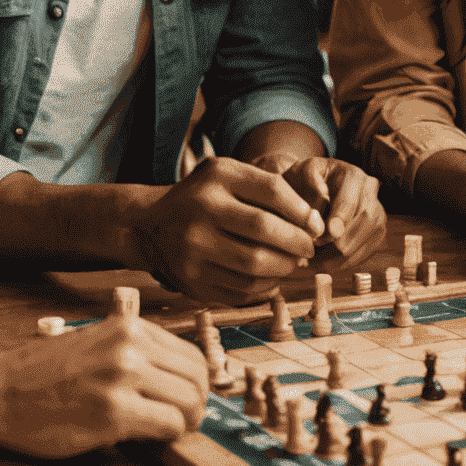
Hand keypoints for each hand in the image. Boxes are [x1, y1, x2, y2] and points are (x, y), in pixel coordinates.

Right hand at [0, 310, 208, 457]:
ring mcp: (122, 378)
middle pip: (197, 377)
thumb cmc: (43, 373)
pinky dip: (167, 437)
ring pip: (189, 402)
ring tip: (171, 433)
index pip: (191, 354)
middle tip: (188, 422)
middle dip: (199, 404)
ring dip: (187, 423)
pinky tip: (151, 441)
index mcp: (129, 327)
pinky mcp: (112, 413)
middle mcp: (130, 347)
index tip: (190, 400)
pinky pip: (167, 426)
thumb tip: (176, 376)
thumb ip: (134, 351)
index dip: (197, 383)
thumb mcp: (96, 342)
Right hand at [132, 157, 321, 306]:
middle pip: (264, 230)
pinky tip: (271, 277)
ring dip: (285, 267)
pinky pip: (241, 290)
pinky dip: (265, 286)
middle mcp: (200, 211)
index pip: (271, 190)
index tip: (315, 224)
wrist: (150, 225)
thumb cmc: (204, 197)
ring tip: (293, 262)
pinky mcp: (192, 282)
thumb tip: (313, 223)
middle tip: (308, 248)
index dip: (302, 210)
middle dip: (297, 242)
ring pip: (255, 266)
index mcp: (216, 178)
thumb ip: (269, 188)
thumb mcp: (229, 175)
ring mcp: (193, 250)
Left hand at [266, 156, 386, 270]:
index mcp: (352, 174)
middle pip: (367, 219)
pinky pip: (370, 249)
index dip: (339, 221)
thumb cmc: (302, 183)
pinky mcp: (377, 230)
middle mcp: (371, 190)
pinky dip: (349, 261)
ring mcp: (377, 210)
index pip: (350, 201)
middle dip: (341, 242)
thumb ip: (309, 182)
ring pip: (372, 237)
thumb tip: (323, 196)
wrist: (307, 190)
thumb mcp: (299, 175)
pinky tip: (328, 265)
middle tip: (316, 256)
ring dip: (344, 256)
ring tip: (317, 264)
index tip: (322, 238)